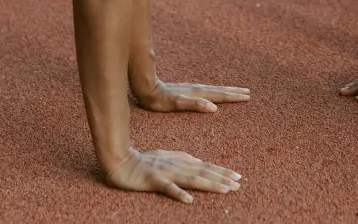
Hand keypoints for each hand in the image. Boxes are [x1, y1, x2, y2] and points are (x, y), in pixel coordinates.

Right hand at [105, 147, 242, 202]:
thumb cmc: (142, 160)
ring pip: (191, 179)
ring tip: (225, 190)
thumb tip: (200, 161)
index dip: (222, 171)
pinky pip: (168, 188)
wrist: (119, 160)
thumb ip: (183, 158)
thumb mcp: (166, 156)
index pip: (205, 166)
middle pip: (203, 172)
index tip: (238, 177)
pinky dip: (179, 193)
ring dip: (209, 184)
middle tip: (238, 184)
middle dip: (222, 178)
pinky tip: (190, 200)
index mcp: (180, 161)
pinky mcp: (153, 180)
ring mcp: (165, 172)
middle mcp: (176, 165)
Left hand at [135, 79, 250, 112]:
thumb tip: (214, 107)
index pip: (220, 95)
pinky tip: (213, 94)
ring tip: (236, 91)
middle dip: (233, 92)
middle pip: (219, 90)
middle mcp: (197, 89)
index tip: (247, 97)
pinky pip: (206, 91)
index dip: (233, 97)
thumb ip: (194, 104)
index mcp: (197, 93)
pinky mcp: (186, 91)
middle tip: (248, 92)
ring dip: (226, 90)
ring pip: (213, 89)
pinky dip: (214, 92)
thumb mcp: (176, 104)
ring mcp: (191, 89)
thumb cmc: (159, 100)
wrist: (146, 88)